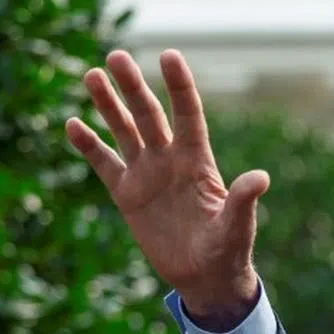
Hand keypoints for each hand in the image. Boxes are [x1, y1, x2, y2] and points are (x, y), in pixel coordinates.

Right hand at [66, 49, 267, 329]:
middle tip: (116, 56)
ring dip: (108, 105)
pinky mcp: (128, 195)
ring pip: (124, 131)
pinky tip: (73, 123)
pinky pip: (104, 164)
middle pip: (149, 115)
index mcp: (198, 162)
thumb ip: (242, 201)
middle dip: (133, 87)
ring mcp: (147, 175)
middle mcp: (170, 160)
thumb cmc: (228, 250)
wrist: (206, 277)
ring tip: (92, 75)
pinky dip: (89, 145)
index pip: (188, 115)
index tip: (169, 56)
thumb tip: (260, 178)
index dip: (179, 87)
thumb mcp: (237, 227)